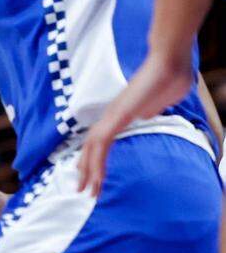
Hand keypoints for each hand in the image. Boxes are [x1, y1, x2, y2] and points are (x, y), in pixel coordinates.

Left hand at [78, 49, 193, 195]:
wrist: (169, 61)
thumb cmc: (168, 78)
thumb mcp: (157, 102)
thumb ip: (149, 110)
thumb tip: (145, 115)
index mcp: (120, 114)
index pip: (100, 141)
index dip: (95, 160)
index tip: (93, 177)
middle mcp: (112, 115)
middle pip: (90, 146)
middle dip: (86, 170)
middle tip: (82, 191)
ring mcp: (113, 114)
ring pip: (92, 147)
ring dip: (89, 170)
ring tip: (86, 191)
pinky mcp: (119, 115)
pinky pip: (103, 141)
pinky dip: (97, 160)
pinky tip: (96, 176)